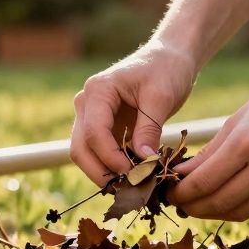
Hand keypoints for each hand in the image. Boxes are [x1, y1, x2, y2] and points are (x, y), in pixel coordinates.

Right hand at [70, 42, 197, 186]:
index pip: (94, 133)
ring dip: (104, 173)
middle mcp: (86, 104)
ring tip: (132, 186)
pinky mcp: (101, 128)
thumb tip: (143, 162)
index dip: (111, 158)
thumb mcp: (161, 97)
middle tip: (129, 189)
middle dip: (101, 172)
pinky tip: (132, 177)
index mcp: (98, 91)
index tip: (134, 174)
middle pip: (80, 148)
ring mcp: (90, 116)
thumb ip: (149, 128)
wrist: (168, 59)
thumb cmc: (166, 70)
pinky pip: (98, 153)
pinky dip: (111, 168)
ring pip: (85, 154)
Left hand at [168, 69, 248, 220]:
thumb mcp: (236, 120)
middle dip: (193, 207)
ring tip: (197, 205)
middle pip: (219, 202)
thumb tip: (180, 177)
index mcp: (247, 142)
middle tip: (178, 203)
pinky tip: (222, 200)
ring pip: (238, 212)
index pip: (203, 182)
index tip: (168, 191)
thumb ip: (208, 153)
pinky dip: (235, 208)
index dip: (181, 192)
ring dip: (212, 213)